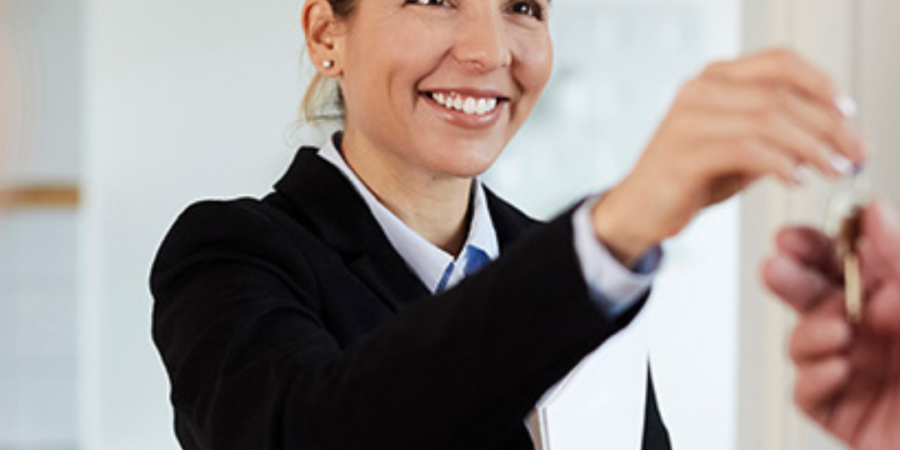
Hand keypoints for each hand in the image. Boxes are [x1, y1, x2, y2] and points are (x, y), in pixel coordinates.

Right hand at [593, 48, 865, 264]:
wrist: (638, 209)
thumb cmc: (689, 178)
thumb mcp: (739, 147)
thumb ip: (777, 134)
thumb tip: (835, 134)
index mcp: (714, 79)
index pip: (778, 62)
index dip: (820, 82)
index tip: (848, 112)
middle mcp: (699, 91)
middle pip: (779, 94)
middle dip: (827, 125)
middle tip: (855, 152)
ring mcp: (688, 120)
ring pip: (767, 120)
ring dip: (811, 147)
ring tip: (833, 169)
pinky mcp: (684, 155)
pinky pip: (746, 150)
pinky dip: (780, 164)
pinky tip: (796, 180)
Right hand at [762, 201, 899, 449]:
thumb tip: (873, 210)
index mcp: (895, 300)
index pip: (845, 262)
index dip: (814, 245)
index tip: (790, 236)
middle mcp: (872, 333)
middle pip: (813, 296)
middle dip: (790, 281)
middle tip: (775, 269)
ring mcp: (855, 372)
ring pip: (803, 342)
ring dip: (809, 333)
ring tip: (836, 334)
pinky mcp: (843, 412)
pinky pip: (807, 392)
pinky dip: (815, 379)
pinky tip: (838, 371)